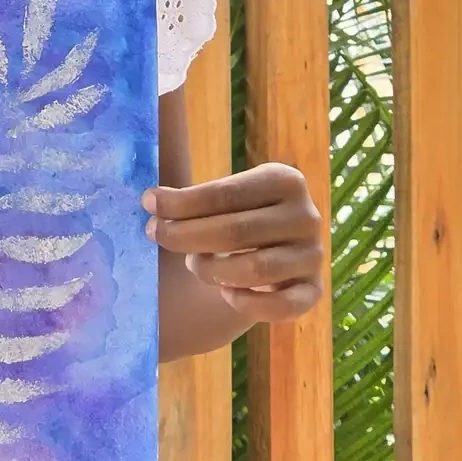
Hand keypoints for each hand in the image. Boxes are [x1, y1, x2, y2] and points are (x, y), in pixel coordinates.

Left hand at [141, 163, 323, 323]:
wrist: (260, 263)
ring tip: (194, 264)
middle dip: (185, 236)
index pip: (226, 193)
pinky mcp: (313, 292)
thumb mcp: (217, 192)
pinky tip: (226, 293)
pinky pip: (280, 307)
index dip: (181, 202)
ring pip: (254, 270)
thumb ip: (190, 173)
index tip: (147, 204)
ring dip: (210, 270)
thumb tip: (156, 153)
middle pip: (236, 231)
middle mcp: (306, 215)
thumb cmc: (226, 218)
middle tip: (156, 236)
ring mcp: (313, 255)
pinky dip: (246, 303)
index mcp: (284, 180)